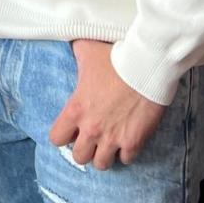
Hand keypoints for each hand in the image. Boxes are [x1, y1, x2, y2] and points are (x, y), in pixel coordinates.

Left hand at [48, 40, 165, 170]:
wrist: (147, 66)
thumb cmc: (115, 56)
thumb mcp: (87, 49)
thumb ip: (75, 50)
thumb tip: (69, 38)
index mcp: (76, 109)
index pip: (56, 138)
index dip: (63, 135)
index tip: (72, 128)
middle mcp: (91, 128)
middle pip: (79, 157)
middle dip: (84, 149)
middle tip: (92, 138)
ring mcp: (113, 138)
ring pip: (101, 164)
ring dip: (104, 155)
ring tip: (108, 144)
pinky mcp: (134, 142)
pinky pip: (126, 160)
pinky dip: (126, 153)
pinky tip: (127, 141)